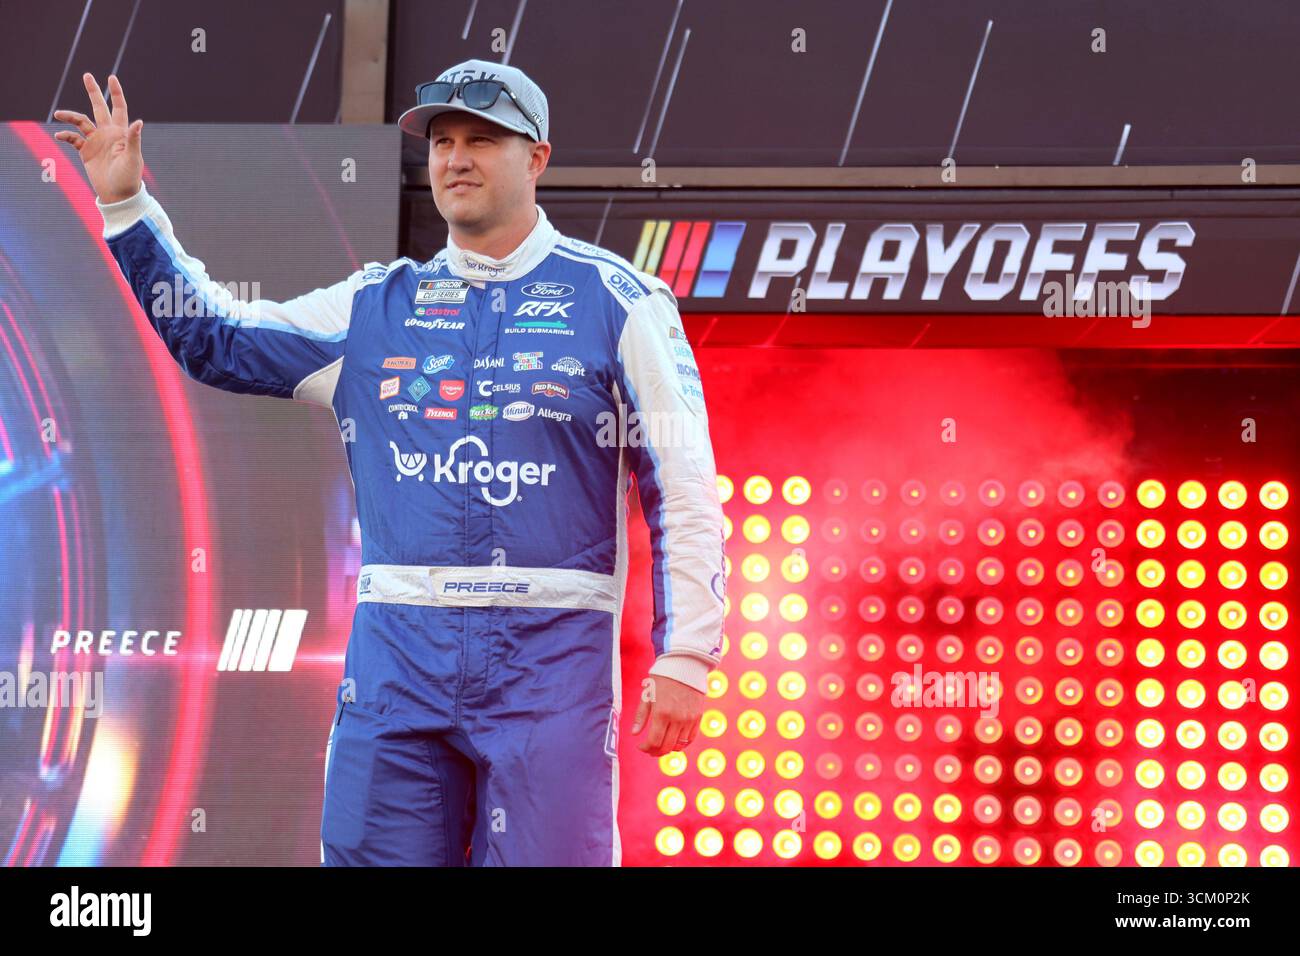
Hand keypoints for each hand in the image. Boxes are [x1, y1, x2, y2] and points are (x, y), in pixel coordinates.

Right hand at [53, 73, 142, 203]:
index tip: (111, 78)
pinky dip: (65, 136)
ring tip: (58, 114)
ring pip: (81, 121)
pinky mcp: (86, 152)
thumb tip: (139, 122)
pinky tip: (60, 136)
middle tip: (87, 75)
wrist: (118, 196)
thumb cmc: (129, 177)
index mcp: (121, 133)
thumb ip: (133, 139)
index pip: (119, 108)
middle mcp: (108, 133)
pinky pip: (73, 138)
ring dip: (70, 116)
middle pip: (99, 107)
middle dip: (94, 92)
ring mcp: (96, 142)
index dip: (115, 93)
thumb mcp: (132, 157)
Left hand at [630, 675, 704, 756]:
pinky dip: (682, 744)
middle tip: (650, 750)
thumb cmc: (663, 677)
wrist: (685, 664)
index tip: (641, 746)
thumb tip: (634, 734)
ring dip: (669, 749)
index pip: (654, 741)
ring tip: (661, 745)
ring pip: (679, 745)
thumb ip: (641, 715)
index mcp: (662, 713)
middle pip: (667, 747)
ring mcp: (689, 719)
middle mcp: (677, 718)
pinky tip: (674, 741)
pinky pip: (691, 738)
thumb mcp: (648, 695)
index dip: (646, 748)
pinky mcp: (698, 717)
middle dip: (656, 752)